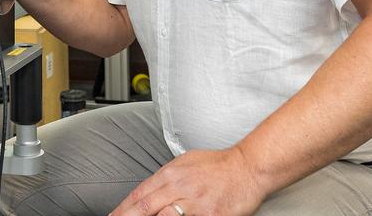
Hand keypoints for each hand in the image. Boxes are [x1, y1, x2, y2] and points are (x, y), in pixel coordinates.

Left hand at [111, 146, 266, 215]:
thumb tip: (149, 191)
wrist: (247, 168)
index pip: (140, 193)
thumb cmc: (219, 165)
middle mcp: (179, 187)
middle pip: (145, 207)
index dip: (123, 208)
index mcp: (172, 173)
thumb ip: (167, 177)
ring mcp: (194, 204)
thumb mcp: (186, 162)